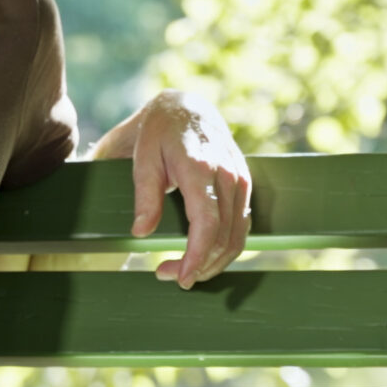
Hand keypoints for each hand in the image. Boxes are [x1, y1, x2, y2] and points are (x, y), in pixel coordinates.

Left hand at [128, 90, 252, 287]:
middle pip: (224, 236)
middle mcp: (228, 175)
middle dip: (200, 265)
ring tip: (185, 272)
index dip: (197, 256)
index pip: (207, 222)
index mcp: (200, 168)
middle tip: (168, 276)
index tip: (182, 278)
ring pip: (238, 236)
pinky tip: (204, 256)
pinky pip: (243, 226)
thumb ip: (145, 197)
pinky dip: (226, 248)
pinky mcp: (245, 185)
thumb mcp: (143, 160)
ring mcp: (241, 180)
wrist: (188, 108)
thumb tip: (141, 233)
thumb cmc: (160, 134)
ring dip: (215, 262)